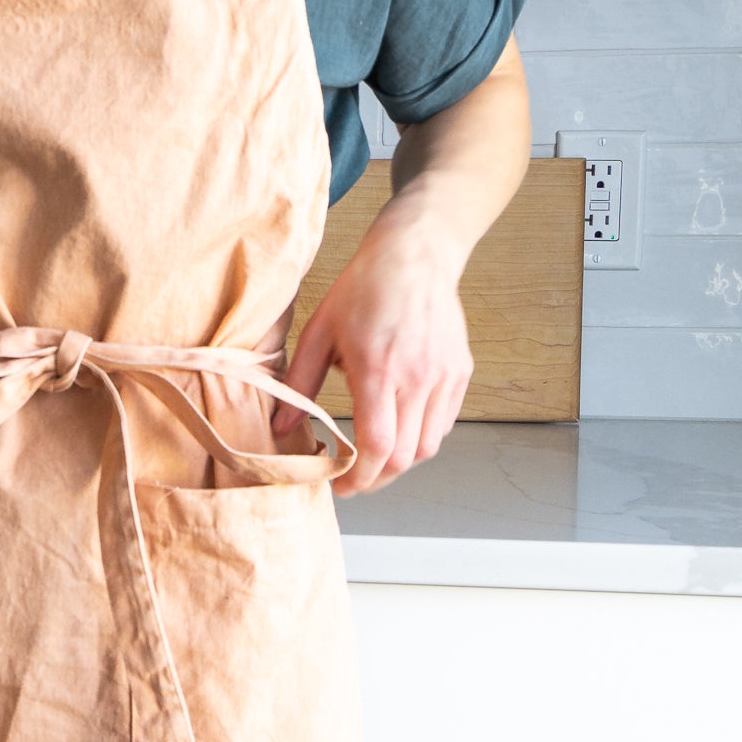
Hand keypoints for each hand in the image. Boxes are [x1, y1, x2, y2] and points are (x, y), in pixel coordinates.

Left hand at [273, 204, 473, 495]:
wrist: (416, 255)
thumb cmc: (364, 289)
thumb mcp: (318, 333)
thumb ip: (300, 386)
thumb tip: (283, 429)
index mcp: (378, 369)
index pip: (377, 446)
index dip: (358, 478)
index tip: (341, 486)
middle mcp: (418, 377)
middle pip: (404, 457)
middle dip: (376, 479)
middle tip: (353, 479)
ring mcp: (444, 376)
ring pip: (427, 447)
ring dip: (399, 462)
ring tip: (374, 457)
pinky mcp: (459, 372)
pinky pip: (442, 425)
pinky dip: (420, 438)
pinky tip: (397, 430)